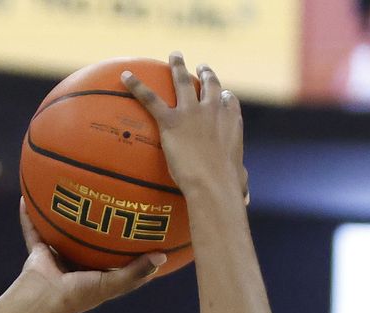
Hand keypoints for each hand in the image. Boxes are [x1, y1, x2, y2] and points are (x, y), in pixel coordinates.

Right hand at [16, 198, 164, 312]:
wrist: (43, 300)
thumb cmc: (79, 295)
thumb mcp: (112, 284)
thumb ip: (136, 271)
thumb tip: (163, 256)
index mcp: (96, 276)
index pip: (116, 261)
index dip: (128, 248)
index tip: (144, 230)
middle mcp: (77, 266)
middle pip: (89, 241)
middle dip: (97, 224)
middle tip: (110, 201)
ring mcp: (57, 258)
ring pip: (60, 232)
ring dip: (62, 216)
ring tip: (69, 194)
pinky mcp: (38, 253)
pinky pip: (33, 230)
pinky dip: (28, 217)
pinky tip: (27, 197)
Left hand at [121, 54, 247, 199]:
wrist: (214, 183)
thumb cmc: (228, 187)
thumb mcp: (239, 181)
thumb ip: (239, 183)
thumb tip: (244, 199)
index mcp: (231, 122)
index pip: (229, 101)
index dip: (224, 95)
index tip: (223, 93)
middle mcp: (213, 110)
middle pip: (210, 84)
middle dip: (205, 72)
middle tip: (200, 66)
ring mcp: (192, 112)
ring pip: (182, 82)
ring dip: (177, 67)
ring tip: (174, 56)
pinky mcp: (171, 121)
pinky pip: (150, 98)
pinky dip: (136, 85)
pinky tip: (124, 76)